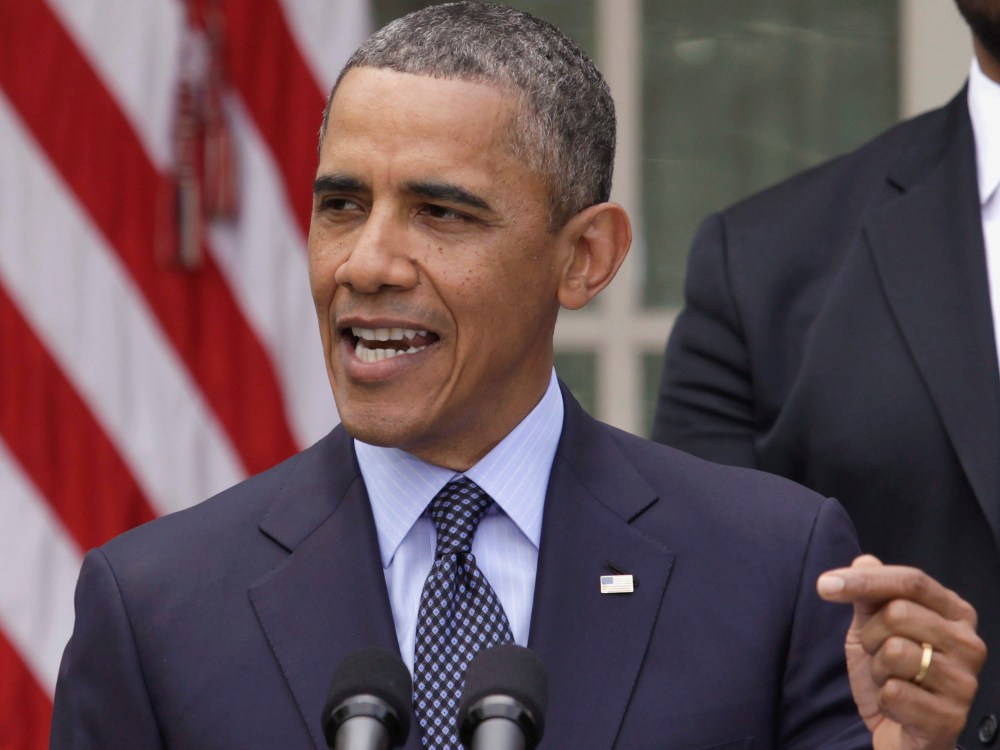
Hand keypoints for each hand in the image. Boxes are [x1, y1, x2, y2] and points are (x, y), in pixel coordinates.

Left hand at [817, 555, 985, 749]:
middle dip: (871, 634)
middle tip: (878, 654)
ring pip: (895, 651)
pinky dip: (883, 698)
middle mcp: (969, 643)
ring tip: (891, 680)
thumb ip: (870, 595)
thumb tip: (864, 561)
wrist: (902, 735)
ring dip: (877, 668)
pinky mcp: (952, 716)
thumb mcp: (872, 628)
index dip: (865, 580)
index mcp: (954, 612)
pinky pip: (894, 692)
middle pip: (898, 612)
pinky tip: (898, 706)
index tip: (824, 584)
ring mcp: (965, 681)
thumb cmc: (890, 675)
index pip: (910, 580)